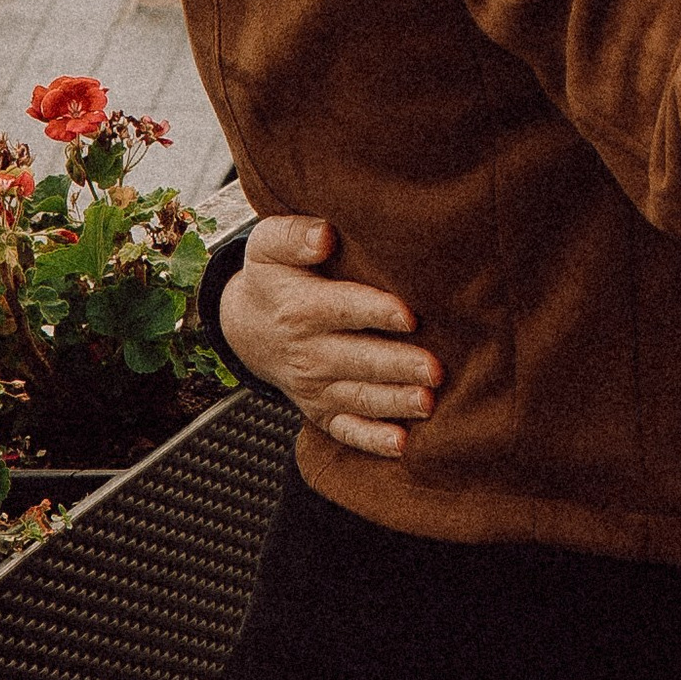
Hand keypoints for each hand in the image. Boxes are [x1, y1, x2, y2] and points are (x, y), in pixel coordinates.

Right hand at [217, 215, 443, 460]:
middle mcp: (307, 353)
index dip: (374, 312)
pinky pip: (345, 430)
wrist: (245, 327)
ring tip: (427, 402)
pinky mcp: (321, 412)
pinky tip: (401, 445)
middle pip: (356, 359)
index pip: (340, 309)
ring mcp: (314, 387)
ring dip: (394, 402)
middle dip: (396, 365)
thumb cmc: (271, 278)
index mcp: (300, 308)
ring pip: (358, 397)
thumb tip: (324, 235)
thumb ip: (293, 234)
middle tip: (435, 369)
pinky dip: (371, 441)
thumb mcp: (266, 245)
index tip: (408, 315)